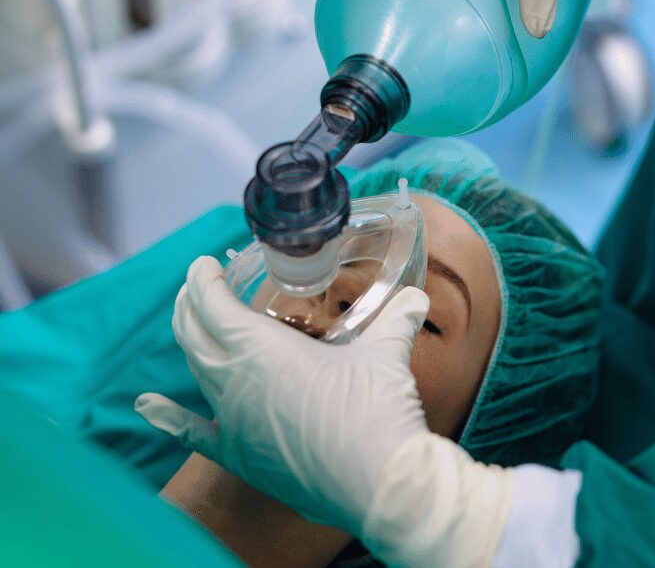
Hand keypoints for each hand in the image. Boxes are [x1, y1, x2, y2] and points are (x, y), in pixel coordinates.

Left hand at [137, 257, 513, 567]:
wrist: (378, 482)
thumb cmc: (376, 410)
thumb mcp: (386, 353)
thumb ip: (396, 319)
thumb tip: (415, 298)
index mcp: (260, 348)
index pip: (212, 303)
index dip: (204, 279)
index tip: (206, 265)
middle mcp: (234, 381)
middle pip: (193, 333)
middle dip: (190, 304)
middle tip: (198, 287)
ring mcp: (232, 420)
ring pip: (196, 372)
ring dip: (190, 342)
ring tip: (192, 325)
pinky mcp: (240, 455)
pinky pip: (193, 433)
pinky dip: (167, 416)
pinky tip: (145, 405)